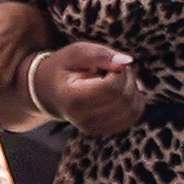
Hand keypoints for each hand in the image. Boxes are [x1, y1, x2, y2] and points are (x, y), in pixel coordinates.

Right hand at [23, 41, 143, 136]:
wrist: (49, 91)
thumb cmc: (65, 68)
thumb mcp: (77, 52)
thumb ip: (101, 54)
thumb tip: (127, 62)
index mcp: (73, 98)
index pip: (111, 88)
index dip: (118, 72)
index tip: (108, 64)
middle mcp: (82, 118)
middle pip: (124, 99)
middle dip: (128, 78)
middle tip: (113, 69)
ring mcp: (93, 128)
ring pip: (133, 110)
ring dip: (134, 89)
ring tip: (116, 79)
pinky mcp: (103, 130)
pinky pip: (132, 117)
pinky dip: (134, 100)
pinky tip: (121, 90)